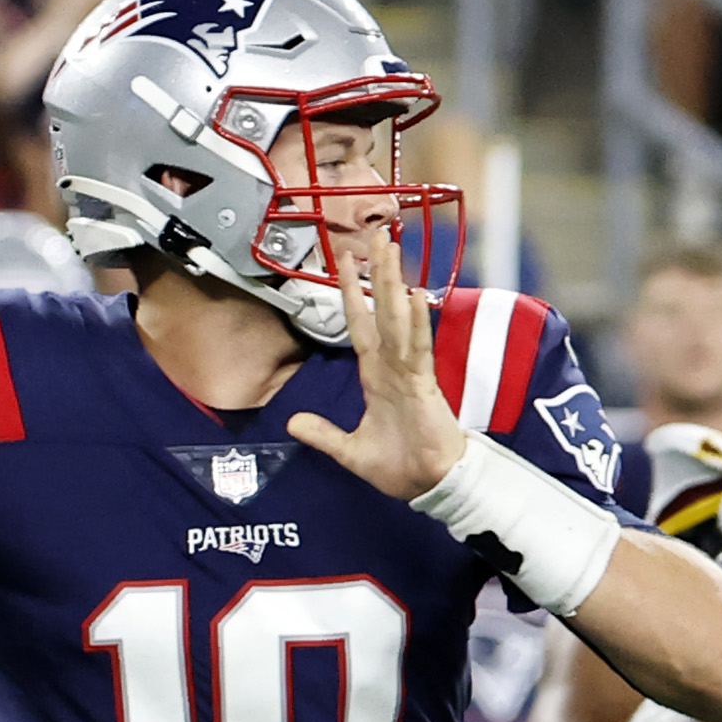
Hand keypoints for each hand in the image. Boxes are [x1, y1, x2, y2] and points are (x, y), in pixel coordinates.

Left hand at [286, 220, 466, 501]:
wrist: (428, 487)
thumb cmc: (400, 467)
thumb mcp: (350, 451)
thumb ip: (323, 435)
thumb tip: (292, 422)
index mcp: (376, 377)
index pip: (361, 326)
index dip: (352, 295)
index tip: (345, 262)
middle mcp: (393, 366)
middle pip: (382, 310)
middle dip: (377, 272)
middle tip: (376, 234)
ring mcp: (410, 372)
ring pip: (399, 318)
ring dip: (394, 283)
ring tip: (391, 248)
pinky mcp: (425, 385)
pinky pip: (418, 348)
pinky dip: (416, 322)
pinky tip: (413, 295)